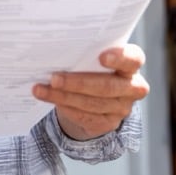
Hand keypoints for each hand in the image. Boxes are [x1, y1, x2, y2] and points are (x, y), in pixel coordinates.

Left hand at [32, 44, 149, 140]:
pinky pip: (86, 117)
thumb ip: (88, 54)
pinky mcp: (109, 123)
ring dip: (64, 97)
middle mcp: (133, 87)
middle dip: (78, 83)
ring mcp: (123, 108)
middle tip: (54, 78)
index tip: (101, 57)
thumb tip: (58, 52)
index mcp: (132, 64)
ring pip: (92, 104)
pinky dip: (66, 108)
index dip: (119, 58)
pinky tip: (51, 100)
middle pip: (107, 86)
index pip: (133, 59)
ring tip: (42, 89)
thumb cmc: (95, 66)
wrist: (98, 95)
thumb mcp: (96, 57)